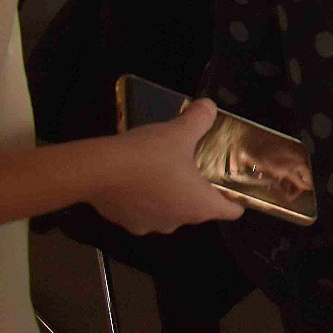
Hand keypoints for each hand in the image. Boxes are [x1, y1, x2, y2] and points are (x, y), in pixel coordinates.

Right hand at [90, 100, 245, 233]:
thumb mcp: (179, 132)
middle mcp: (179, 222)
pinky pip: (143, 211)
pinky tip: (134, 179)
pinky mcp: (127, 223)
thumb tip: (208, 106)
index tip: (230, 186)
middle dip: (196, 190)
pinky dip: (143, 199)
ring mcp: (151, 226)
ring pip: (169, 211)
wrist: (97, 170)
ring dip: (167, 195)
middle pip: (198, 209)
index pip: (231, 211)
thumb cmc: (148, 155)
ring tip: (160, 170)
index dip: (235, 199)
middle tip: (191, 167)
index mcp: (200, 206)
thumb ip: (199, 119)